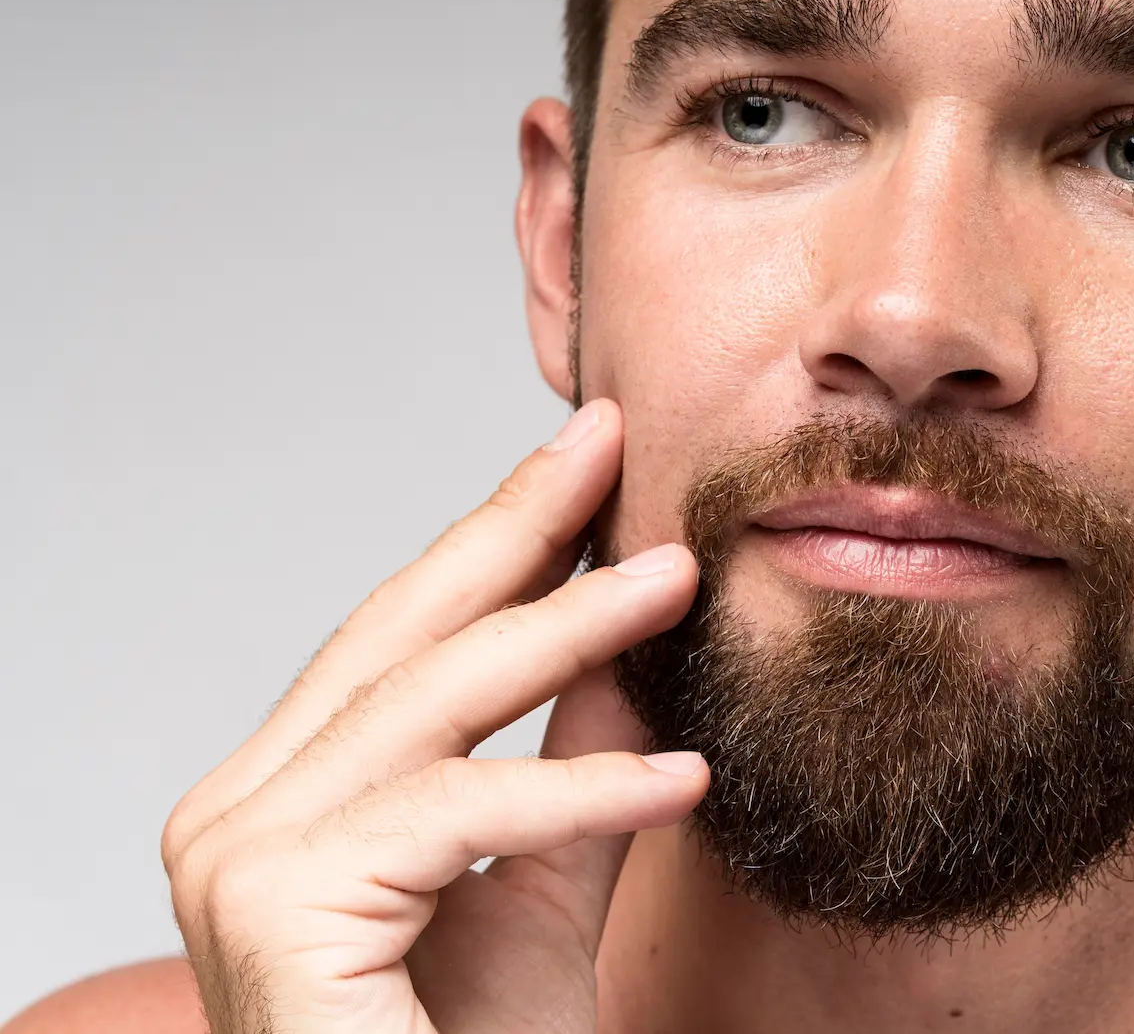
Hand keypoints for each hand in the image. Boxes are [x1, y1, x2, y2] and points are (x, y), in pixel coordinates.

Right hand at [160, 399, 705, 1033]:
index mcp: (284, 793)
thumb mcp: (550, 877)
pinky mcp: (275, 905)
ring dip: (569, 632)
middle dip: (516, 531)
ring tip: (681, 579)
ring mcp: (237, 855)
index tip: (586, 461)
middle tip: (613, 442)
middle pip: (401, 637)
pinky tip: (684, 777)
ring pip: (429, 704)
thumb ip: (576, 759)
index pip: (404, 638)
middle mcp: (235, 810)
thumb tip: (628, 640)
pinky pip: (458, 811)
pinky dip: (578, 790)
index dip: (499, 540)